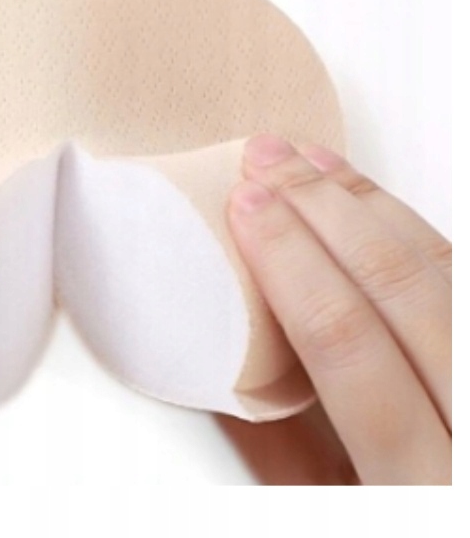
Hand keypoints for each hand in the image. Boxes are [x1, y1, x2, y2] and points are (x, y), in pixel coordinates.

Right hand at [221, 135, 450, 484]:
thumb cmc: (406, 516)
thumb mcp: (328, 511)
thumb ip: (276, 450)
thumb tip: (216, 359)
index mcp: (417, 476)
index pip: (346, 343)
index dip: (289, 261)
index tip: (246, 205)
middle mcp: (469, 428)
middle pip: (399, 285)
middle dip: (321, 207)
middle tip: (267, 159)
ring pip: (440, 264)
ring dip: (364, 200)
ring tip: (308, 159)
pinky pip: (459, 269)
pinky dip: (408, 221)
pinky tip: (368, 197)